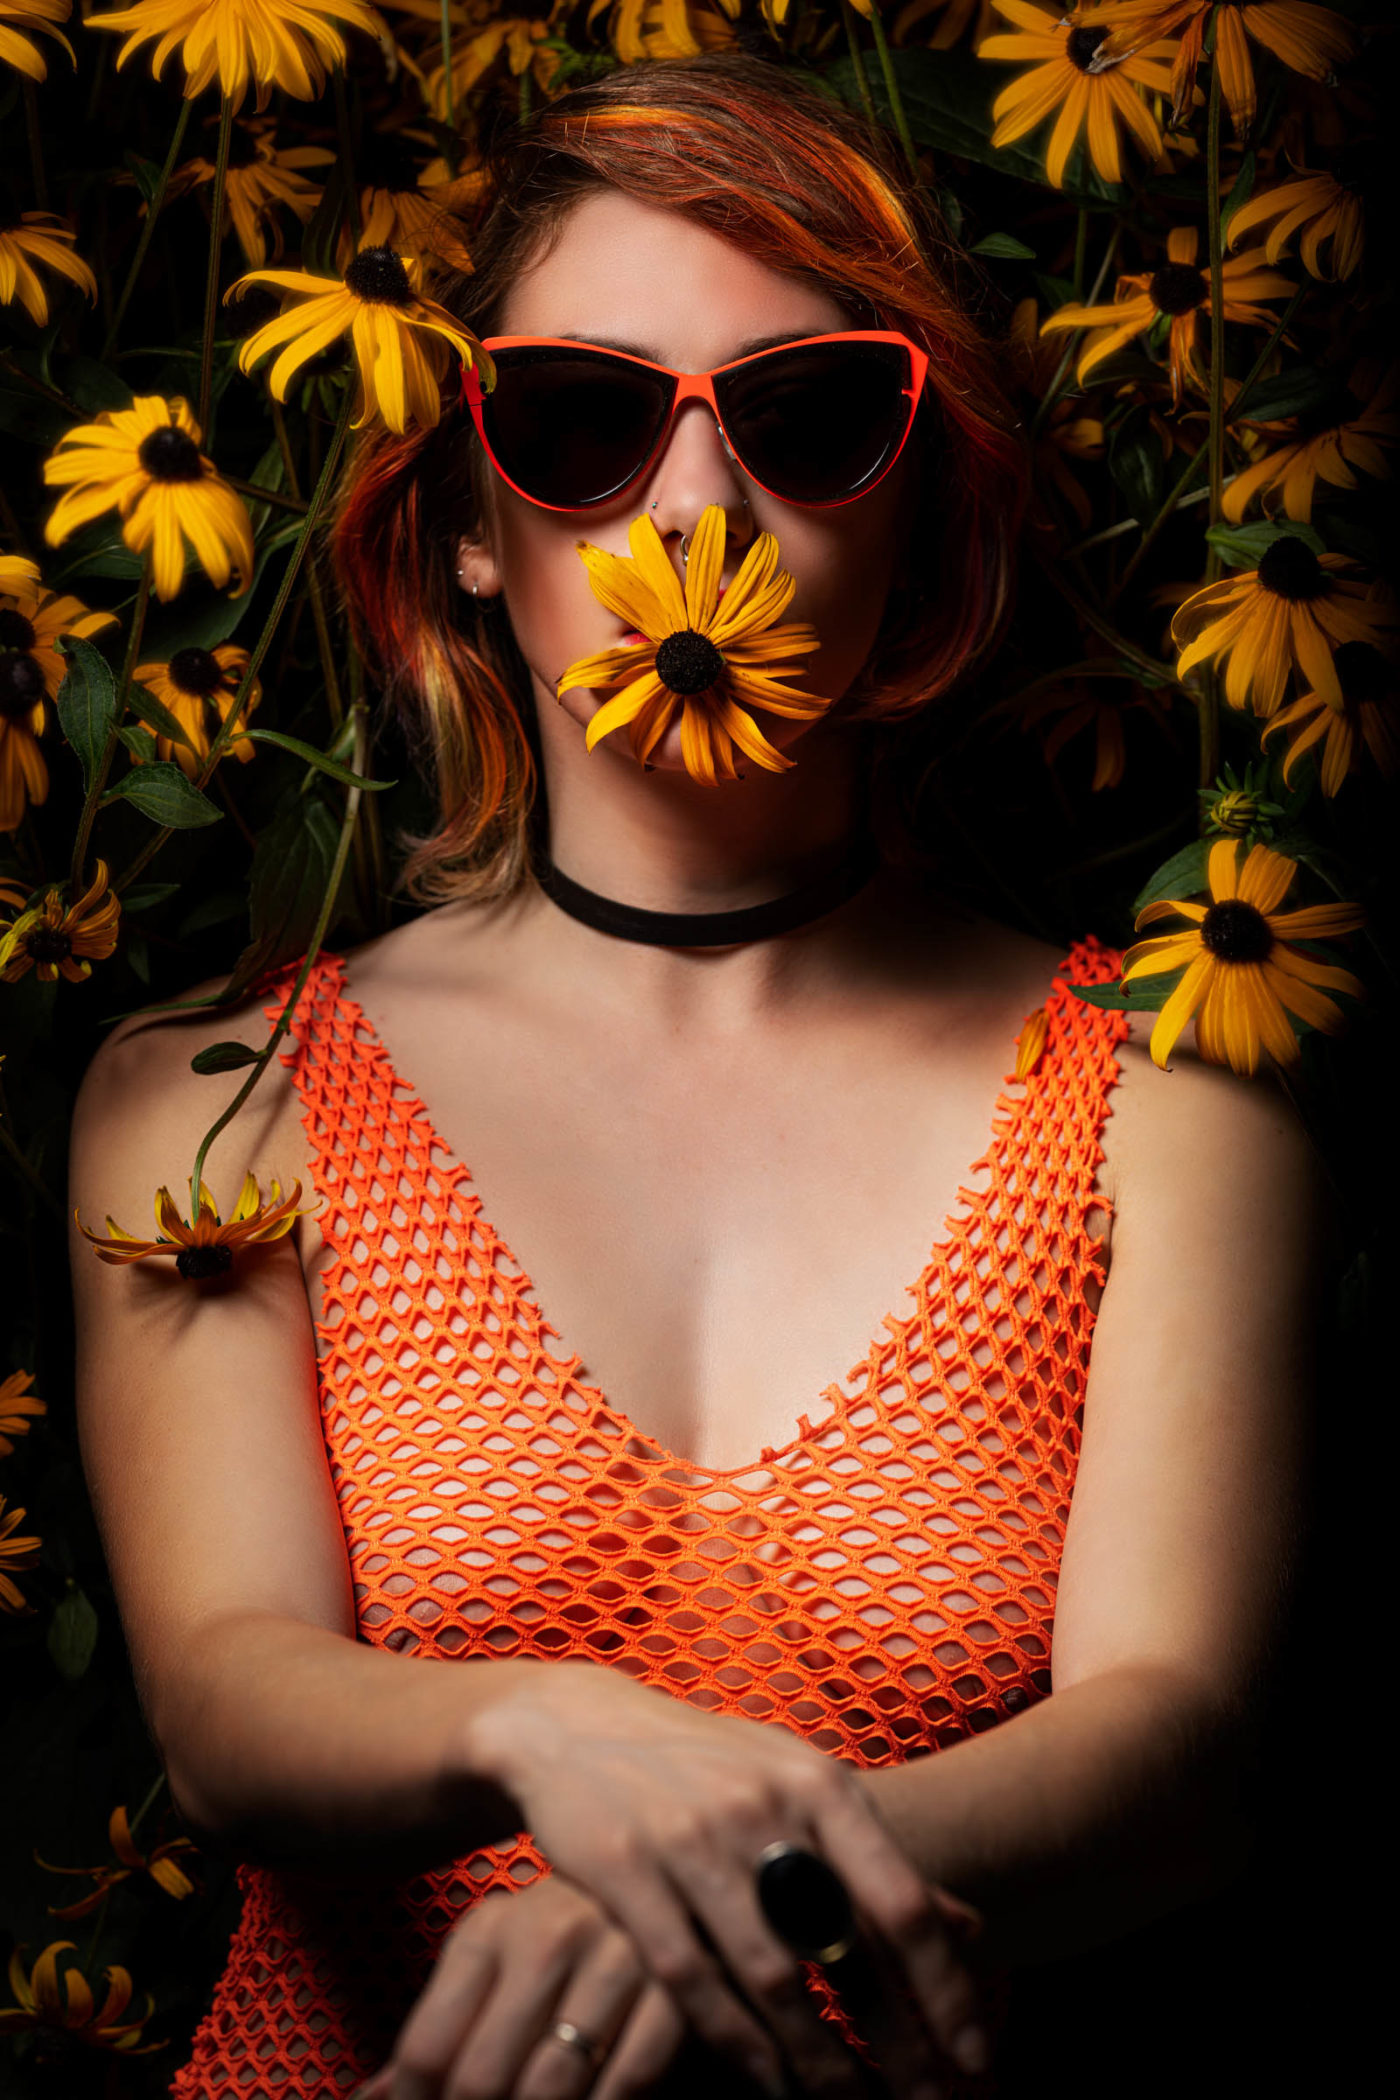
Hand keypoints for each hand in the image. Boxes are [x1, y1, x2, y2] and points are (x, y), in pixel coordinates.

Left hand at [353, 1872, 692, 2099]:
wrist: (660, 1868)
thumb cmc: (557, 1936)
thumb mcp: (489, 1960)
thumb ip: (437, 2029)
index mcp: (490, 1929)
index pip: (427, 2050)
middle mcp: (549, 1935)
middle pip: (481, 2079)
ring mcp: (615, 1957)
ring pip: (552, 2088)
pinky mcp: (674, 1984)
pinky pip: (630, 2080)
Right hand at [457, 1661, 988, 2099]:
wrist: (577, 1721)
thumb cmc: (710, 1764)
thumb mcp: (796, 1783)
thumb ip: (872, 1856)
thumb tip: (970, 1927)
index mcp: (817, 1784)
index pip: (901, 1901)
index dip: (944, 1990)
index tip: (978, 2060)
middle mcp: (762, 1808)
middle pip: (841, 1950)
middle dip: (894, 2044)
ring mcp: (690, 1840)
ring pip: (769, 1977)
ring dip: (818, 2060)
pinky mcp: (625, 1872)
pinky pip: (690, 1980)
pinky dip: (735, 2043)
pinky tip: (769, 2086)